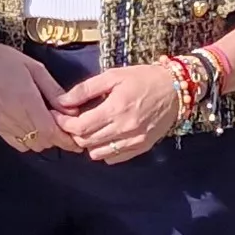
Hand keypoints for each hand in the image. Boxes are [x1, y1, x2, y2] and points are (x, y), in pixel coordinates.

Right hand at [0, 34, 73, 153]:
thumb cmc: (6, 60)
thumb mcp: (36, 68)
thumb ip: (54, 91)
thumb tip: (71, 110)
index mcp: (27, 100)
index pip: (51, 131)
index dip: (66, 140)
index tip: (77, 141)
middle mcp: (15, 116)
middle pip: (44, 141)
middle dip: (58, 139)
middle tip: (65, 129)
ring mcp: (4, 124)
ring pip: (32, 145)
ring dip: (44, 140)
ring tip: (49, 127)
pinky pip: (18, 144)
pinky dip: (30, 141)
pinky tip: (32, 128)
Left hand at [54, 63, 187, 164]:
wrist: (176, 89)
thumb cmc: (143, 78)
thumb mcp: (113, 76)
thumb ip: (85, 89)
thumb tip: (61, 101)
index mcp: (116, 108)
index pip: (80, 127)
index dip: (64, 124)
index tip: (58, 116)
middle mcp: (125, 128)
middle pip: (86, 142)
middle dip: (73, 133)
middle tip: (71, 121)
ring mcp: (134, 140)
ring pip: (97, 154)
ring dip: (88, 143)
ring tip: (89, 129)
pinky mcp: (142, 147)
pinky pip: (114, 158)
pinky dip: (104, 150)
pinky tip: (105, 136)